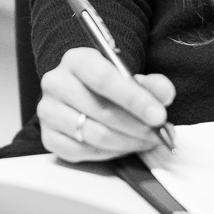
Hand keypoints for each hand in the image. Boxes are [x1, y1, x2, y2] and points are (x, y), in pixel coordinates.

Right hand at [37, 47, 175, 162]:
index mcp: (76, 60)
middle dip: (137, 126)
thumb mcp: (129, 75)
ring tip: (146, 141)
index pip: (104, 79)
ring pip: (94, 135)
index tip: (158, 115)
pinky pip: (83, 152)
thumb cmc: (106, 84)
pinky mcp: (48, 136)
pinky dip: (109, 153)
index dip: (135, 99)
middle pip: (101, 111)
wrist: (82, 91)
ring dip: (127, 142)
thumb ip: (151, 83)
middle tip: (158, 134)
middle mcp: (56, 83)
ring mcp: (49, 111)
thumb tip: (165, 95)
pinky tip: (124, 146)